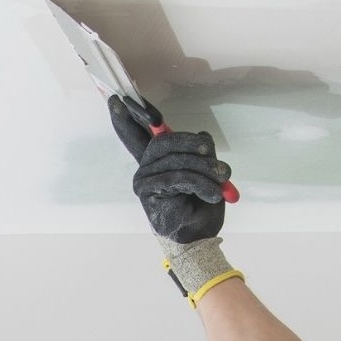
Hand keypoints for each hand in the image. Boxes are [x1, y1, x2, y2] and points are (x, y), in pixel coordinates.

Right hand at [109, 95, 230, 243]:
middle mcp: (146, 167)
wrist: (200, 240)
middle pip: (165, 141)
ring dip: (204, 168)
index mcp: (157, 161)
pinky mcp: (149, 192)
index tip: (117, 100)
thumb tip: (203, 135)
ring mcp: (144, 179)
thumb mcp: (207, 175)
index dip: (126, 117)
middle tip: (215, 157)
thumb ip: (201, 155)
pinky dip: (200, 183)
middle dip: (194, 145)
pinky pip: (177, 177)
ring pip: (175, 160)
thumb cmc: (201, 209)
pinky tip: (213, 194)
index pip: (137, 134)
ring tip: (222, 179)